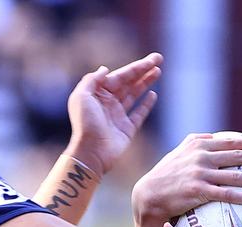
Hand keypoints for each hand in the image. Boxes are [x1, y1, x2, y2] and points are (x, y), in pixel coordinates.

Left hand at [65, 53, 162, 176]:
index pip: (120, 76)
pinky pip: (138, 114)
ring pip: (135, 95)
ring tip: (158, 72)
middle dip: (144, 71)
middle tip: (159, 60)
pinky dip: (146, 105)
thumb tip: (106, 69)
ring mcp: (119, 116)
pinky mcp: (127, 129)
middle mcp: (109, 102)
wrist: (92, 152)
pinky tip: (153, 95)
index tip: (151, 59)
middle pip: (129, 82)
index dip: (136, 67)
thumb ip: (92, 80)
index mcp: (98, 92)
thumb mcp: (82, 96)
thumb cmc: (85, 124)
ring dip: (146, 83)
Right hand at [132, 133, 241, 223]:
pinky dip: (241, 196)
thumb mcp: (179, 152)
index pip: (229, 141)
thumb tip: (213, 137)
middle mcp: (201, 156)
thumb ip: (196, 143)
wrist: (150, 194)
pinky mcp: (199, 190)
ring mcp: (201, 173)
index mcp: (198, 144)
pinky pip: (226, 194)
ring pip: (235, 175)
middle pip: (237, 155)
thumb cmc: (166, 175)